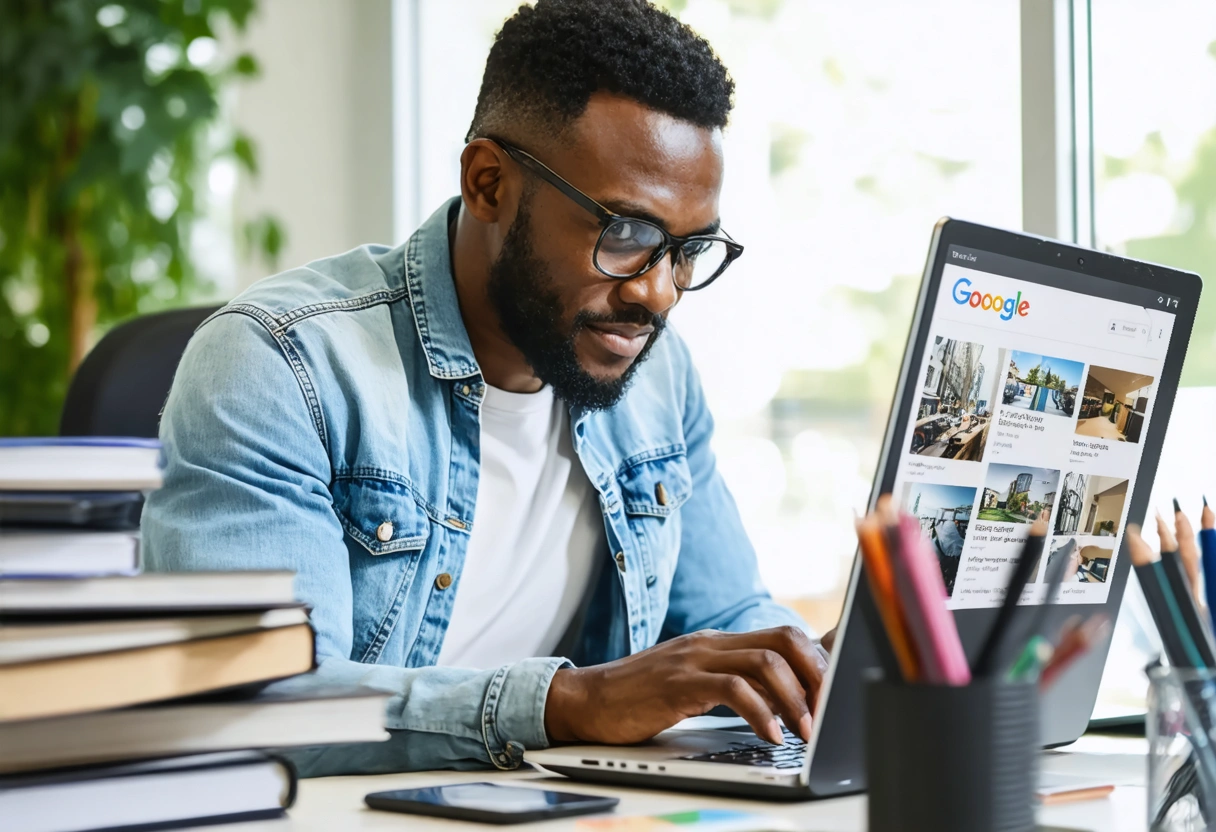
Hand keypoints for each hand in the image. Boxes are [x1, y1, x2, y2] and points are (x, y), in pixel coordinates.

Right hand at [544, 626, 828, 746]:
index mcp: (718, 643)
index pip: (783, 634)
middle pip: (784, 638)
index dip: (819, 659)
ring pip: (765, 662)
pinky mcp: (678, 683)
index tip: (837, 690)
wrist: (587, 700)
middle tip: (828, 710)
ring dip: (795, 698)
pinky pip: (733, 689)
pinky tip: (770, 735)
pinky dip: (761, 712)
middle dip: (816, 674)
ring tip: (804, 730)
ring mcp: (694, 659)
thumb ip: (731, 683)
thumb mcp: (693, 684)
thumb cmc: (640, 698)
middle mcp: (710, 643)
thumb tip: (779, 700)